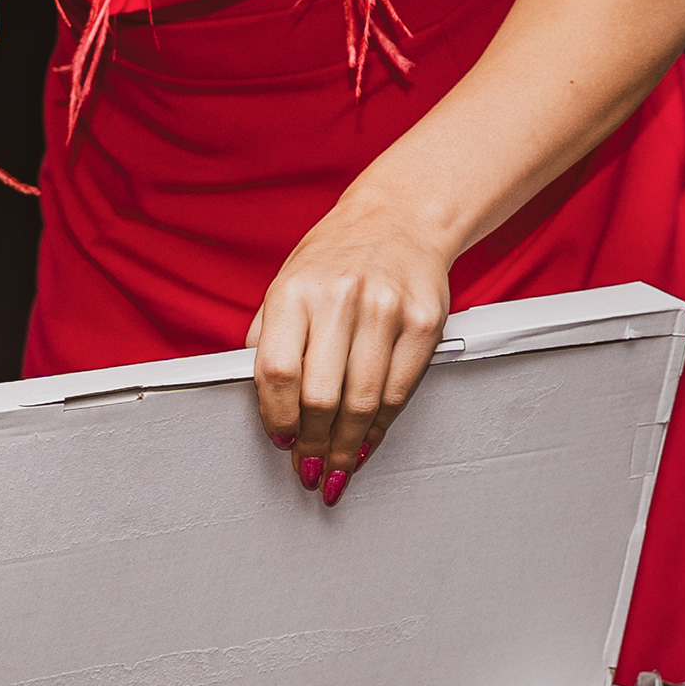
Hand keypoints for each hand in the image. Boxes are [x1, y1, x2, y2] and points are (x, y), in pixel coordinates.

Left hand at [247, 196, 450, 502]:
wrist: (399, 219)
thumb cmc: (334, 259)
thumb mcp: (285, 286)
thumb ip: (268, 340)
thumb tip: (260, 406)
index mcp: (294, 291)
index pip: (276, 372)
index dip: (277, 418)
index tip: (280, 441)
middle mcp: (340, 298)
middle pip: (321, 396)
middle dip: (313, 444)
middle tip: (308, 467)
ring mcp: (386, 309)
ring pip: (364, 402)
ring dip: (346, 446)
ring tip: (336, 466)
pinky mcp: (424, 322)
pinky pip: (400, 392)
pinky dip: (380, 427)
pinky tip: (366, 440)